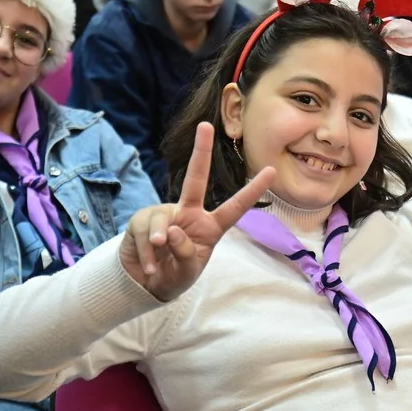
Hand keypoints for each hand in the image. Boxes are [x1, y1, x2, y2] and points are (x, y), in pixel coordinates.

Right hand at [120, 123, 274, 300]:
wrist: (144, 285)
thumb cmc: (174, 276)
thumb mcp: (187, 271)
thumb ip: (185, 253)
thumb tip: (171, 230)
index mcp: (209, 227)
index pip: (235, 208)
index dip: (252, 191)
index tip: (271, 170)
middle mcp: (188, 214)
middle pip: (196, 179)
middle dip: (201, 152)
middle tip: (206, 125)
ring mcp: (164, 214)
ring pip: (162, 222)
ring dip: (158, 245)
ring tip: (155, 264)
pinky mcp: (141, 220)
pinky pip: (144, 233)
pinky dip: (145, 254)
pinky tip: (147, 266)